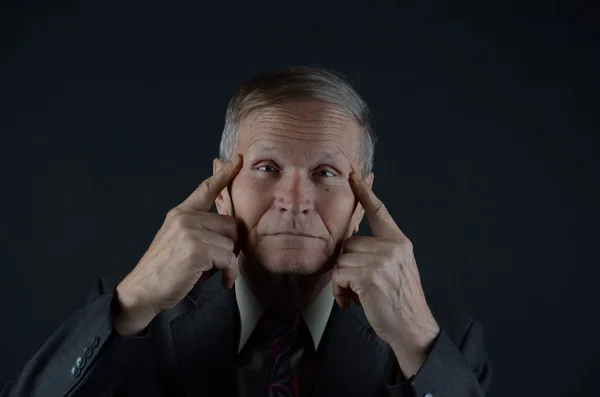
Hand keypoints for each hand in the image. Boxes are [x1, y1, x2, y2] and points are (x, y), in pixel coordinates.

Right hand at [114, 154, 242, 334]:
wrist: (143, 291)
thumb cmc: (164, 270)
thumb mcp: (179, 241)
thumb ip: (200, 228)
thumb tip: (228, 226)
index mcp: (181, 213)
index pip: (206, 189)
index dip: (224, 174)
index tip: (238, 160)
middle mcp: (185, 218)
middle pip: (230, 224)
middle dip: (230, 246)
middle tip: (218, 263)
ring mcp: (190, 232)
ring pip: (231, 242)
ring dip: (227, 262)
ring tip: (211, 272)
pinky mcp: (197, 249)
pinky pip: (229, 258)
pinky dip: (229, 273)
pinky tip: (221, 281)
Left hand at [332, 173, 438, 374]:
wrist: (412, 328)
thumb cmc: (400, 302)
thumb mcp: (396, 269)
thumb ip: (379, 252)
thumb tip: (351, 244)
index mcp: (399, 243)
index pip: (379, 212)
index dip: (366, 193)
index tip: (356, 176)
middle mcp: (392, 247)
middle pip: (349, 243)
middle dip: (347, 265)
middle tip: (356, 286)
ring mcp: (382, 260)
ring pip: (342, 259)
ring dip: (342, 281)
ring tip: (356, 296)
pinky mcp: (370, 276)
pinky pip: (339, 275)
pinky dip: (339, 291)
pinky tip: (350, 302)